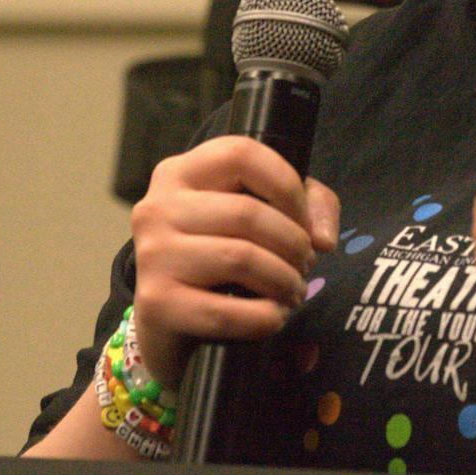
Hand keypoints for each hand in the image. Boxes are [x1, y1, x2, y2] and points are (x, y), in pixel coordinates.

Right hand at [126, 136, 339, 388]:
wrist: (167, 320)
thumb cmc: (218, 255)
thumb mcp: (262, 215)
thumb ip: (309, 206)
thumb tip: (323, 239)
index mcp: (180, 173)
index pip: (241, 154)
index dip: (286, 185)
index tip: (303, 220)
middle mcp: (157, 207)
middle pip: (247, 212)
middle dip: (294, 243)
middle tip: (305, 265)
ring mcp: (152, 255)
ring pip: (240, 258)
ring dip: (285, 281)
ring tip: (293, 292)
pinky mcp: (156, 304)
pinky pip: (226, 312)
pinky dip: (265, 318)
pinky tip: (273, 317)